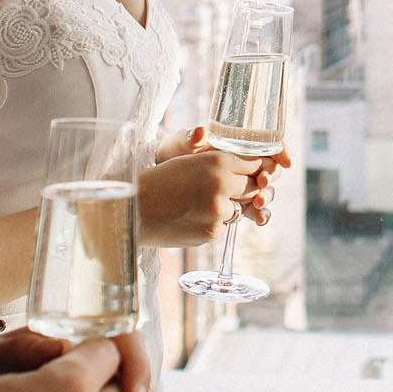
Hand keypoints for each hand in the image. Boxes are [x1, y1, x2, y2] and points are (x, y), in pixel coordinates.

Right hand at [138, 128, 281, 245]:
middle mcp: (222, 183)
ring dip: (226, 208)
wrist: (134, 208)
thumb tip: (257, 171)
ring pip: (239, 209)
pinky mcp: (212, 231)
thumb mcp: (191, 161)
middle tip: (225, 191)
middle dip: (245, 190)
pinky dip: (211, 223)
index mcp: (218, 160)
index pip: (255, 163)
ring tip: (199, 204)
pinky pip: (223, 226)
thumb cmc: (161, 181)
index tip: (251, 173)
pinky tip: (190, 218)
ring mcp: (218, 209)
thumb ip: (222, 164)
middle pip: (254, 187)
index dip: (254, 169)